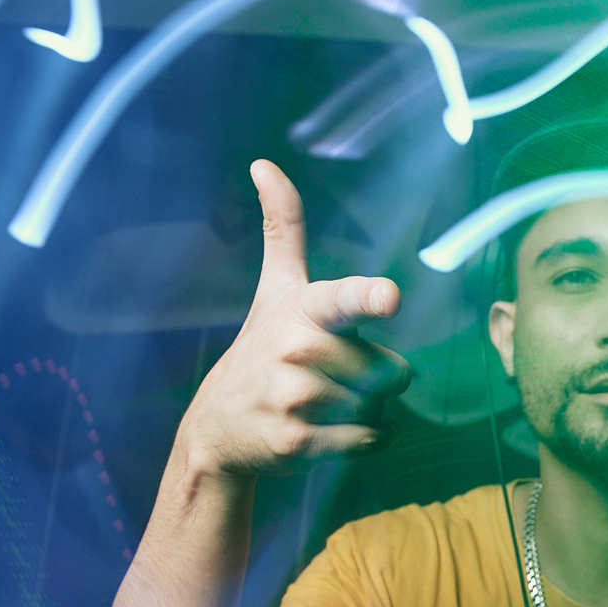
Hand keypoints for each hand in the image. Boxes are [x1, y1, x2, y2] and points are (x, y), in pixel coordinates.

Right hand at [178, 159, 409, 478]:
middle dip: (375, 377)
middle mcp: (300, 352)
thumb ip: (282, 228)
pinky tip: (331, 433)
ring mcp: (296, 400)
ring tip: (323, 404)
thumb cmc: (260, 350)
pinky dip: (365, 441)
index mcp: (304, 311)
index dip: (370, 297)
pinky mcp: (297, 442)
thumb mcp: (273, 289)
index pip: (344, 299)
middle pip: (391, 368)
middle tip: (331, 377)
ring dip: (366, 410)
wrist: (216, 428)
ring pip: (380, 407)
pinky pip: (368, 441)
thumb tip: (263, 163)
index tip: (389, 297)